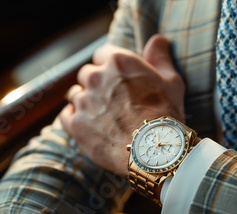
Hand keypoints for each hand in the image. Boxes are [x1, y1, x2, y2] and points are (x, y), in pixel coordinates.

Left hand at [59, 34, 184, 175]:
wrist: (153, 150)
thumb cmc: (165, 114)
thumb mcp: (171, 81)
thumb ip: (160, 58)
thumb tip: (158, 40)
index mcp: (118, 62)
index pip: (102, 53)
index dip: (109, 65)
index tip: (117, 77)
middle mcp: (96, 77)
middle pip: (87, 74)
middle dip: (96, 84)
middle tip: (112, 99)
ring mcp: (83, 101)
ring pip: (75, 94)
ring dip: (85, 101)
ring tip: (101, 116)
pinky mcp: (76, 124)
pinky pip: (65, 115)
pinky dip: (73, 118)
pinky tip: (87, 125)